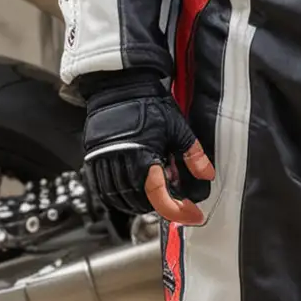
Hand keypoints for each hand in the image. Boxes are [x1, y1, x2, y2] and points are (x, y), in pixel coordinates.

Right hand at [83, 79, 215, 224]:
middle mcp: (121, 162)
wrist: (120, 85)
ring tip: (153, 196)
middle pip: (140, 201)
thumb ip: (193, 154)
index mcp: (144, 157)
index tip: (192, 216)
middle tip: (175, 199)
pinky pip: (103, 190)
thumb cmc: (148, 103)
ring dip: (138, 204)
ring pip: (120, 199)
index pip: (159, 198)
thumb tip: (207, 174)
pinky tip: (129, 192)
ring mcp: (104, 161)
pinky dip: (118, 197)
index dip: (178, 212)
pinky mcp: (94, 158)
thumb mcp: (178, 127)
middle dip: (160, 206)